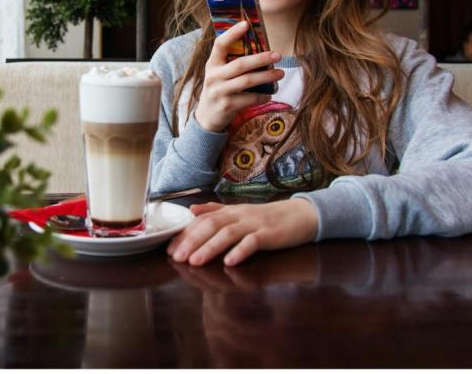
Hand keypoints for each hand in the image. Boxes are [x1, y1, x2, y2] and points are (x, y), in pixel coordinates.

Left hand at [167, 198, 318, 265]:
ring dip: (210, 247)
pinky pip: (253, 242)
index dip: (186, 233)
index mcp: (231, 211)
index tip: (170, 247)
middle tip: (177, 257)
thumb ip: (216, 210)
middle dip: (192, 241)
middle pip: (211, 225)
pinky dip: (241, 251)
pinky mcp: (270, 234)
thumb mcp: (240, 212)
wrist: (301, 215)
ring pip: (228, 233)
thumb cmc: (268, 218)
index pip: (203, 220)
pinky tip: (230, 262)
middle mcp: (240, 215)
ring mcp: (255, 224)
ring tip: (195, 261)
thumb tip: (192, 209)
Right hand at [194, 20, 283, 132]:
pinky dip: (262, 96)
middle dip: (261, 58)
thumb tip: (260, 48)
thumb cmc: (219, 89)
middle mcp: (214, 76)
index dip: (232, 34)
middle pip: (240, 64)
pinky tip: (269, 94)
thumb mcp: (219, 73)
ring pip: (247, 81)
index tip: (246, 24)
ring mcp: (219, 92)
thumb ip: (231, 62)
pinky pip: (249, 99)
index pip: (219, 45)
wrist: (207, 117)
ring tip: (280, 73)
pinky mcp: (227, 106)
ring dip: (267, 76)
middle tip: (277, 54)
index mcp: (212, 64)